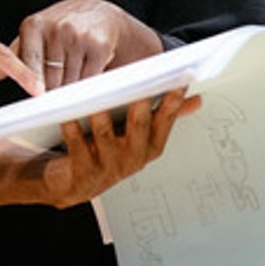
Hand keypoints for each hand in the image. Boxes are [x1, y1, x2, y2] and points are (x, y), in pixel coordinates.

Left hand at [0, 0, 143, 90]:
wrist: (96, 12)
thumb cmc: (59, 27)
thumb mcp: (33, 37)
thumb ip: (11, 58)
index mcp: (33, 26)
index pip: (28, 62)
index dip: (33, 81)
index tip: (37, 95)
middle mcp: (56, 28)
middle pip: (51, 78)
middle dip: (53, 88)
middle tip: (56, 85)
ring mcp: (78, 36)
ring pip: (70, 81)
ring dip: (71, 87)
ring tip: (73, 74)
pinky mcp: (99, 45)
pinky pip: (90, 78)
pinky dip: (88, 83)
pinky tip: (87, 71)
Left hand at [37, 88, 199, 208]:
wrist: (72, 184)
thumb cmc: (107, 152)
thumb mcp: (138, 136)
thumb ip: (164, 116)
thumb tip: (197, 99)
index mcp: (149, 147)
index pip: (164, 120)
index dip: (172, 102)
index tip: (179, 81)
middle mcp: (132, 158)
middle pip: (139, 125)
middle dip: (140, 105)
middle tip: (139, 83)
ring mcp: (108, 166)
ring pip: (105, 135)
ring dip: (101, 115)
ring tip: (97, 94)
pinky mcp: (83, 171)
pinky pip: (77, 146)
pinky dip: (72, 130)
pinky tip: (68, 115)